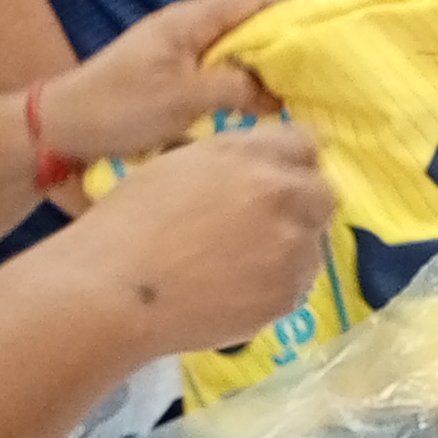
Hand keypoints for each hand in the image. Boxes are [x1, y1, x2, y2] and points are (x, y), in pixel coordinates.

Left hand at [39, 0, 313, 162]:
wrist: (57, 133)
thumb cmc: (115, 108)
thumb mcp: (181, 98)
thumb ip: (234, 87)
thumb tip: (276, 90)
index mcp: (191, 21)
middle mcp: (190, 33)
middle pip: (255, 21)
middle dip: (297, 29)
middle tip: (343, 46)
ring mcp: (183, 60)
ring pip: (244, 53)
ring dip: (278, 62)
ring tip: (321, 78)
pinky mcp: (177, 88)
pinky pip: (228, 80)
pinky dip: (255, 87)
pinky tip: (276, 109)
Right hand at [54, 123, 334, 350]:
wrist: (115, 291)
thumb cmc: (127, 224)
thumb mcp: (178, 165)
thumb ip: (231, 160)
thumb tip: (256, 166)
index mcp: (249, 154)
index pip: (306, 142)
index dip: (292, 162)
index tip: (279, 178)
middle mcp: (280, 194)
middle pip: (323, 194)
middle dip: (302, 205)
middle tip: (265, 226)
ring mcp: (290, 248)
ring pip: (314, 243)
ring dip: (292, 248)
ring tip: (243, 265)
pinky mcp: (287, 295)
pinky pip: (298, 285)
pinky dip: (277, 286)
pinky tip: (237, 291)